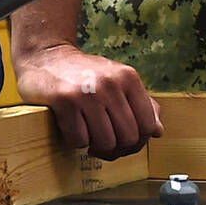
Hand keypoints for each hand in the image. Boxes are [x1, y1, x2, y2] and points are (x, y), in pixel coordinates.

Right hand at [15, 43, 162, 159]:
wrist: (47, 56)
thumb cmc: (85, 73)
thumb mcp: (118, 80)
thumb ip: (142, 104)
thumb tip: (158, 131)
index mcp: (129, 77)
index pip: (148, 126)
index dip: (139, 141)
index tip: (125, 140)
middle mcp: (111, 83)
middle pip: (128, 138)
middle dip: (117, 148)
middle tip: (104, 143)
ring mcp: (88, 91)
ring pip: (106, 143)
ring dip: (96, 146)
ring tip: (89, 135)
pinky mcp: (65, 100)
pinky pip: (80, 140)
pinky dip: (76, 141)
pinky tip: (73, 127)